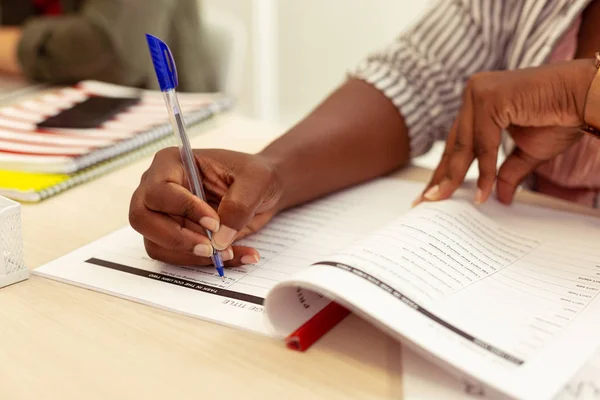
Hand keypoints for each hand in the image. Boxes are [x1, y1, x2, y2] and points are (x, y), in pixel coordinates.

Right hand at [129, 148, 282, 266]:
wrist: (262, 191)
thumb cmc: (256, 175)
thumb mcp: (258, 180)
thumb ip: (239, 205)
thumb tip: (219, 238)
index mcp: (172, 162)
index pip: (160, 190)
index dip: (184, 209)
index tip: (214, 223)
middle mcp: (158, 187)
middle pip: (143, 219)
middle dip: (176, 238)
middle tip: (211, 248)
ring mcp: (162, 213)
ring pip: (157, 244)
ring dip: (191, 255)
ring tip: (229, 252)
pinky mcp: (174, 235)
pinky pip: (176, 256)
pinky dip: (203, 262)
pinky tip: (233, 255)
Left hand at [415, 58, 597, 204]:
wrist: (587, 95)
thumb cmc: (561, 116)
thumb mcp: (527, 152)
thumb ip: (506, 172)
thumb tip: (499, 198)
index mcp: (479, 102)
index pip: (458, 141)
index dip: (445, 169)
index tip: (431, 192)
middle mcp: (475, 93)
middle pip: (455, 144)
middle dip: (441, 175)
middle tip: (426, 201)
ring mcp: (480, 92)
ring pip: (465, 145)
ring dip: (455, 176)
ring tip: (443, 201)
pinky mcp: (490, 96)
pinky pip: (483, 142)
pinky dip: (483, 169)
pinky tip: (482, 193)